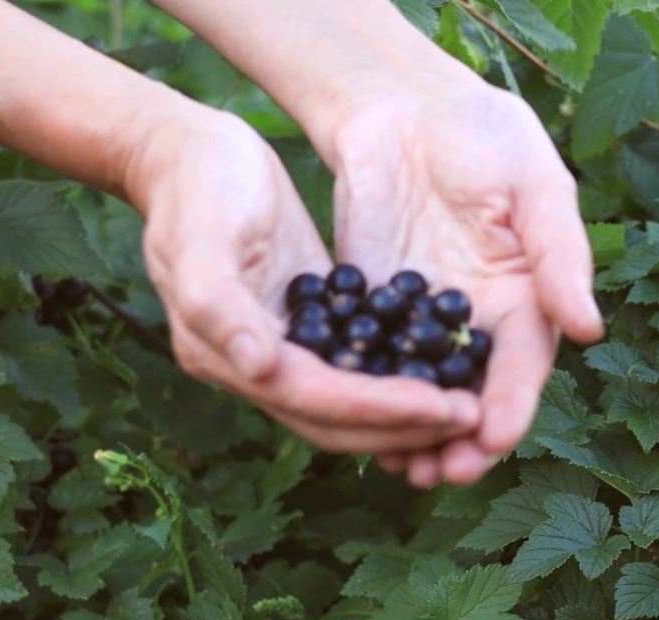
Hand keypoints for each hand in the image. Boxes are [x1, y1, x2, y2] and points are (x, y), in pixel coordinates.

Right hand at [126, 110, 480, 452]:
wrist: (184, 155)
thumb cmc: (195, 185)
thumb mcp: (201, 235)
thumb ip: (219, 305)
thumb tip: (258, 366)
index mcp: (224, 354)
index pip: (316, 400)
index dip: (380, 410)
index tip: (443, 408)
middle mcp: (253, 367)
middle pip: (337, 420)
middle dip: (404, 425)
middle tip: (473, 418)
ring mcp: (280, 350)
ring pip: (350, 405)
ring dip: (407, 414)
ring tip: (470, 407)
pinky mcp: (306, 325)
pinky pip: (356, 366)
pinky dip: (397, 377)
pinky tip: (445, 370)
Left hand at [321, 80, 604, 485]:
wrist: (402, 105)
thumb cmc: (486, 136)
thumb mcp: (534, 185)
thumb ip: (559, 254)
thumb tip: (589, 330)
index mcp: (525, 298)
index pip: (523, 363)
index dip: (513, 403)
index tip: (497, 436)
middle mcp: (475, 322)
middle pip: (472, 394)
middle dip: (464, 440)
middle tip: (449, 473)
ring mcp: (419, 320)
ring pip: (421, 392)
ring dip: (414, 435)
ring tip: (406, 472)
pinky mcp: (369, 308)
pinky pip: (370, 363)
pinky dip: (366, 397)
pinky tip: (356, 428)